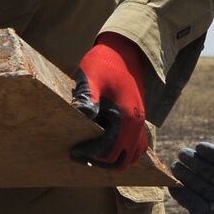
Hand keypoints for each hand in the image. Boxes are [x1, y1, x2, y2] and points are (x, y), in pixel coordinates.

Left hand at [70, 34, 150, 169]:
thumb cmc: (104, 63)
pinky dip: (122, 152)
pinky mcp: (138, 121)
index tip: (73, 151)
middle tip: (79, 155)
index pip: (110, 152)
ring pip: (131, 157)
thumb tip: (84, 115)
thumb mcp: (91, 78)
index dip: (90, 155)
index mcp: (127, 117)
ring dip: (111, 159)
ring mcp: (140, 124)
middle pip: (121, 161)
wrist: (124, 52)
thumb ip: (88, 97)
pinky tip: (103, 145)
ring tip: (90, 152)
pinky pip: (136, 147)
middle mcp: (138, 124)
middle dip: (99, 161)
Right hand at [170, 140, 213, 213]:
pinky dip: (183, 195)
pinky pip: (194, 204)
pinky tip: (172, 186)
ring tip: (173, 166)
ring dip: (186, 176)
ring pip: (200, 187)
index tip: (198, 147)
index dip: (213, 154)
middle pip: (211, 173)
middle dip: (196, 163)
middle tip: (181, 154)